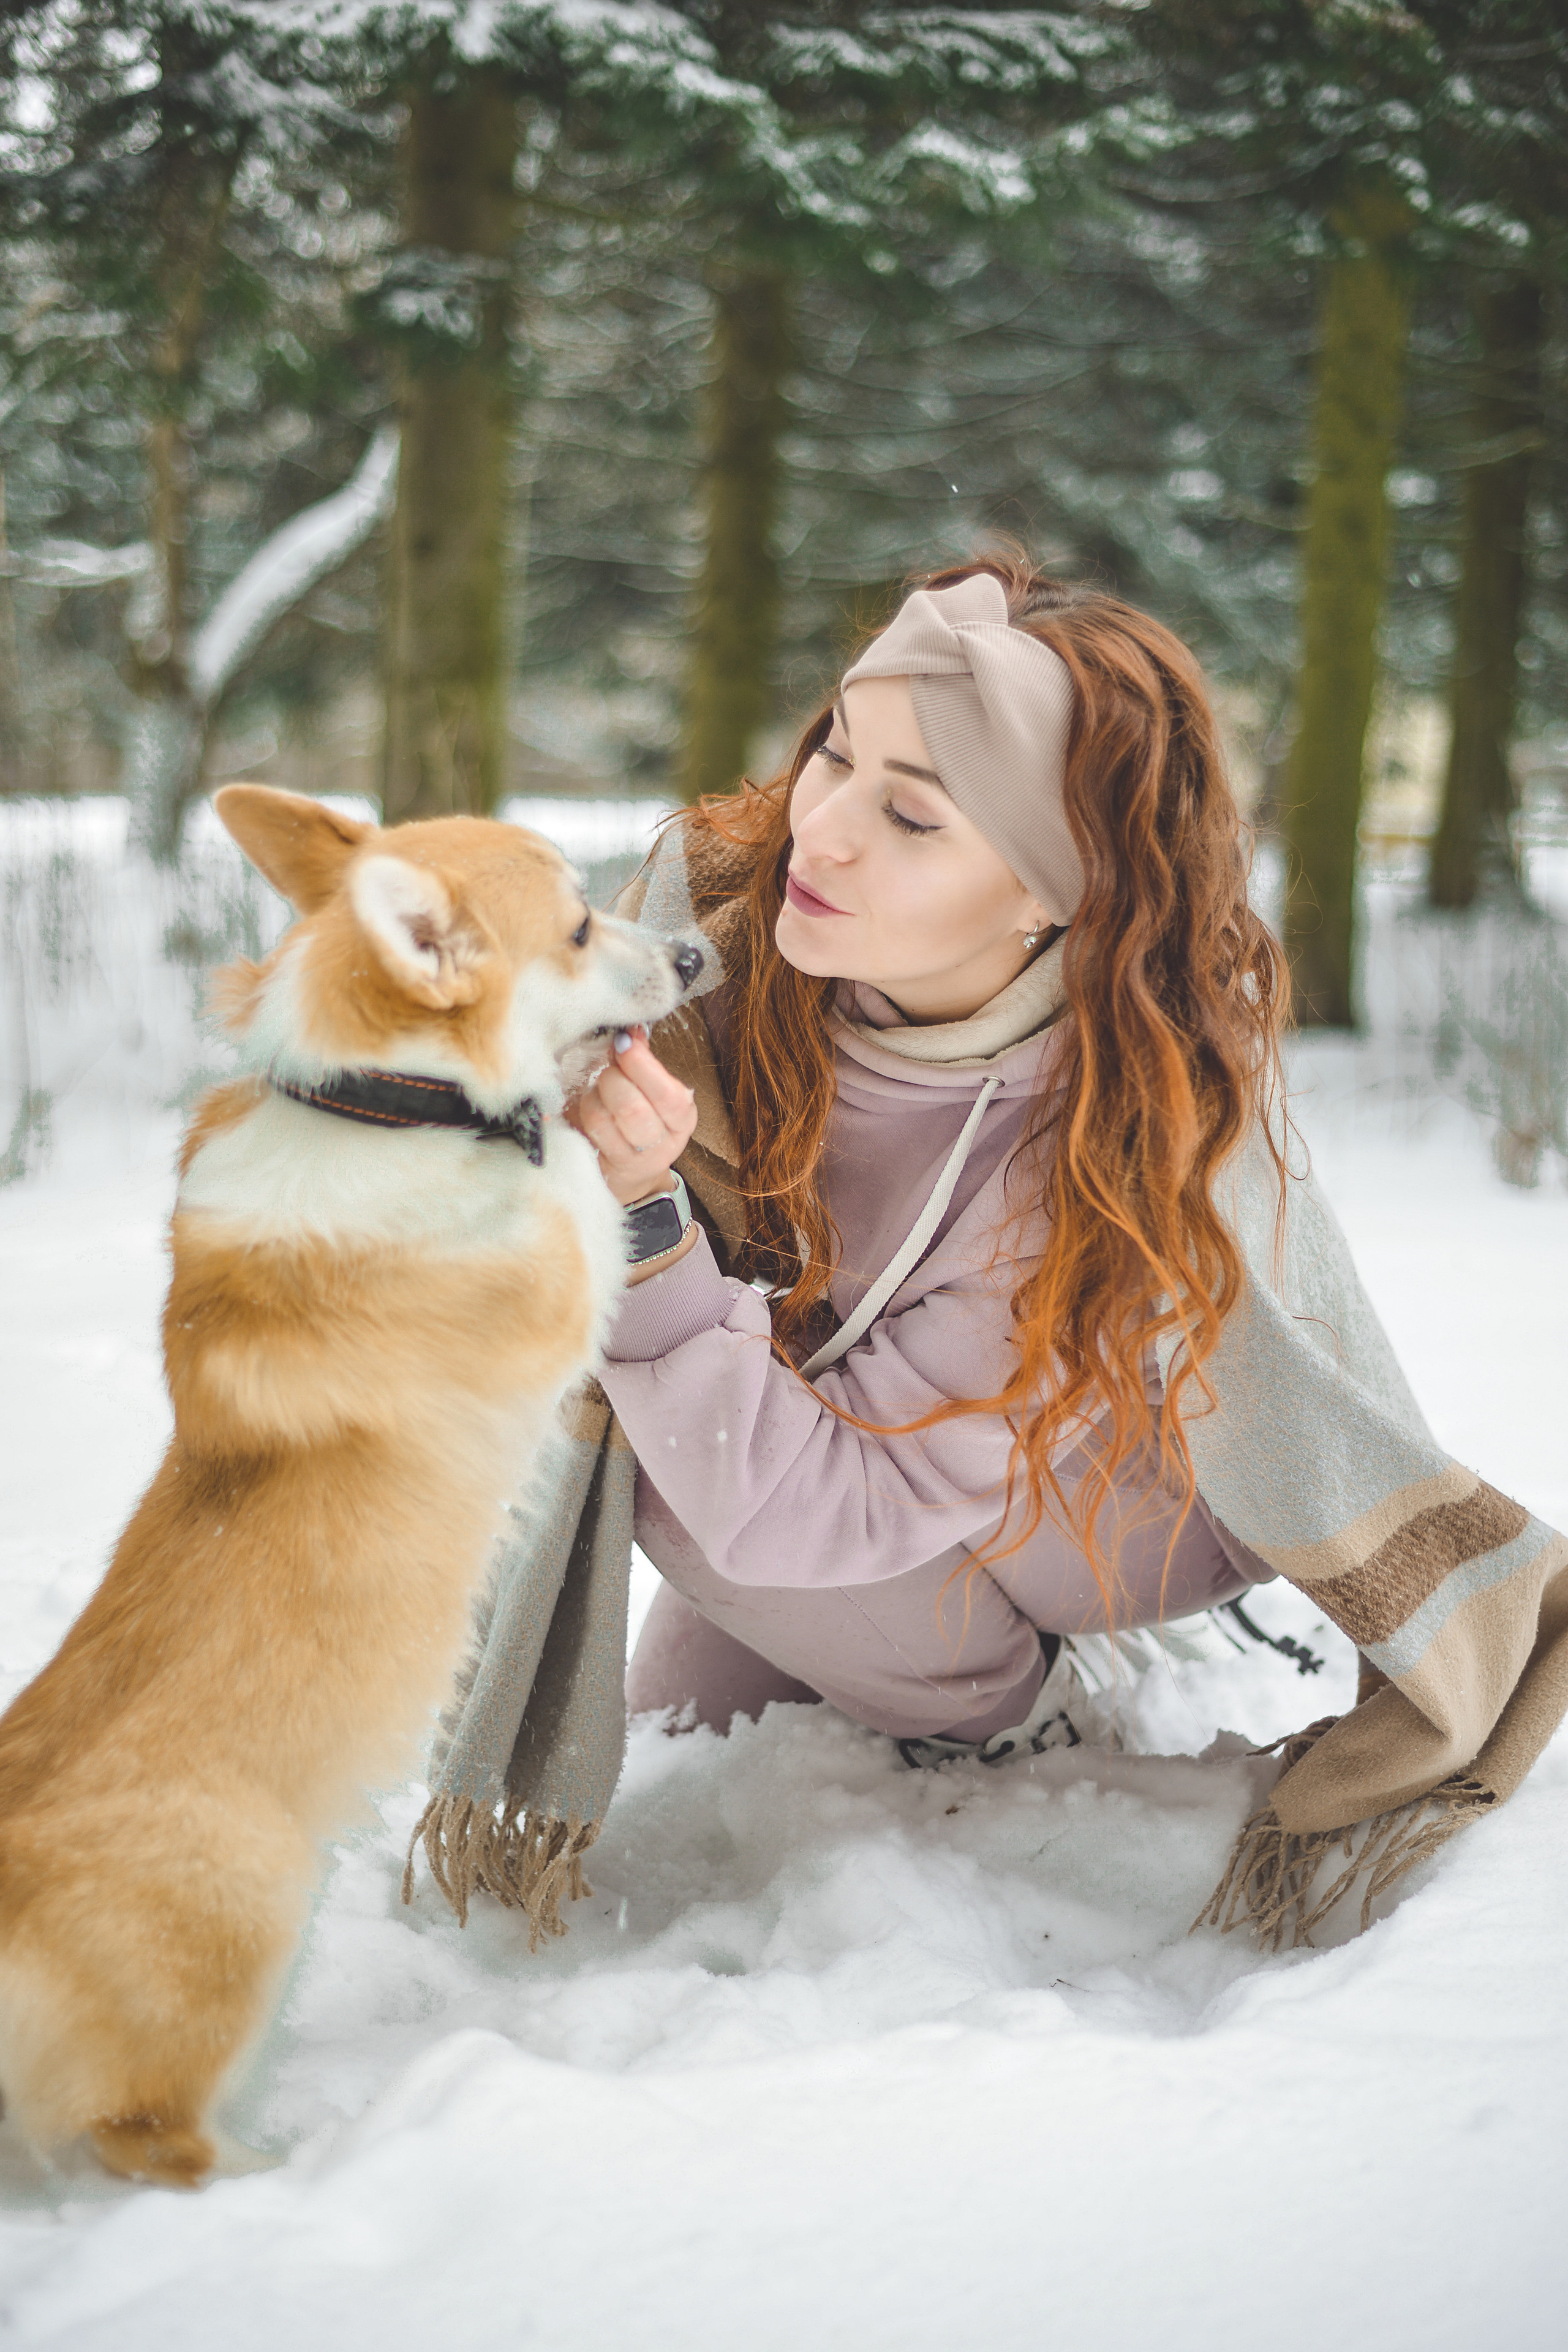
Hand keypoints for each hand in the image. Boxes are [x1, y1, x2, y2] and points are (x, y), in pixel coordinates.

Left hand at [565, 1027, 698, 1207]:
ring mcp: (631, 1162)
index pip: (666, 1094)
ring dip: (593, 1095)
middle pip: (631, 1108)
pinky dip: (580, 1111)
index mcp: (681, 1118)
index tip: (623, 1042)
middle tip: (609, 1068)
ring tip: (599, 1090)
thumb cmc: (641, 1115)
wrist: (632, 1168)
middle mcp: (662, 1144)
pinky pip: (582, 1132)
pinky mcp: (602, 1169)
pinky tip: (588, 1107)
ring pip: (601, 1118)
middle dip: (612, 1078)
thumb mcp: (651, 1088)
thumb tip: (631, 1030)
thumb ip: (642, 1059)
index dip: (641, 1064)